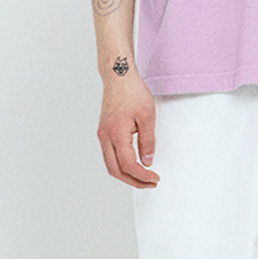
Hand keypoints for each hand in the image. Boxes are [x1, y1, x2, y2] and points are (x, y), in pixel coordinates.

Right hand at [97, 70, 158, 187]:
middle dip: (133, 181)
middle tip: (150, 183)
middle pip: (115, 170)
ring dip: (126, 174)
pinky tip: (132, 164)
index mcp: (116, 134)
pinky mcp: (103, 131)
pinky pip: (109, 155)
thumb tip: (147, 161)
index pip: (128, 165)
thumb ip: (147, 141)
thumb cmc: (132, 91)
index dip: (142, 176)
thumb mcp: (147, 116)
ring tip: (143, 177)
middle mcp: (105, 137)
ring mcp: (102, 134)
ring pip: (110, 164)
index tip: (155, 178)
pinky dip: (120, 164)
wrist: (118, 76)